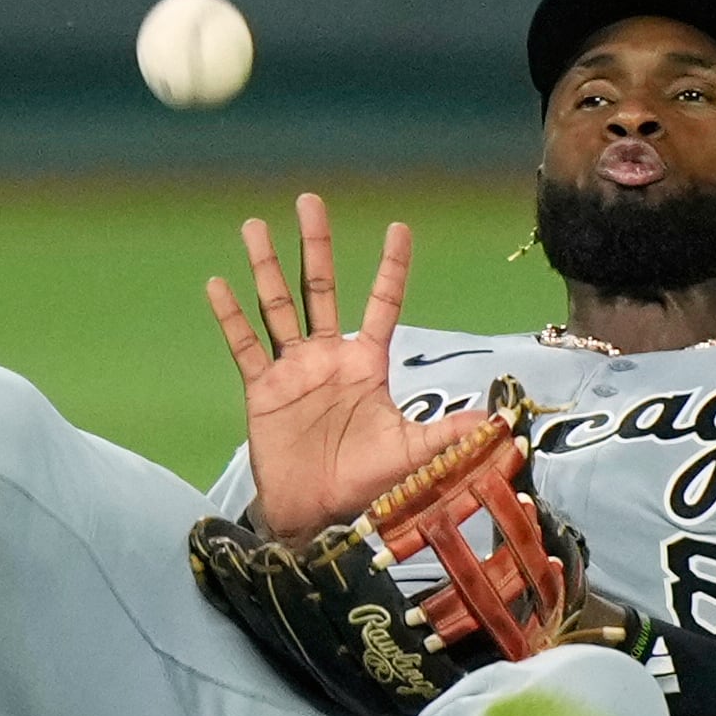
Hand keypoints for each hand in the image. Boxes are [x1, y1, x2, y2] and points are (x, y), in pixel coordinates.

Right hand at [207, 193, 479, 543]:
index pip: (382, 304)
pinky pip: (245, 346)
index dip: (391, 267)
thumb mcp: (414, 454)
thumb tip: (498, 422)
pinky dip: (231, 317)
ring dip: (265, 267)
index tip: (399, 228)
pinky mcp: (263, 389)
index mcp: (366, 363)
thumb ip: (449, 433)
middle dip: (316, 245)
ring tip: (254, 226)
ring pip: (277, 306)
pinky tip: (217, 285)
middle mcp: (328, 357)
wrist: (318, 515)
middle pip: (321, 289)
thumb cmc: (366, 483)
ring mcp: (293, 369)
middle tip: (310, 200)